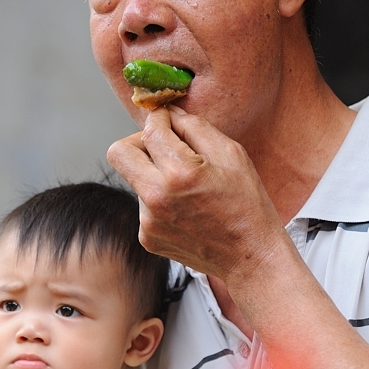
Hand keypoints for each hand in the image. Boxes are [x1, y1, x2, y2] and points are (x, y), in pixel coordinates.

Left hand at [106, 106, 287, 284]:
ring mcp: (148, 221)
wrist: (249, 256)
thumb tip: (169, 112)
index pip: (150, 130)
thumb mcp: (231, 154)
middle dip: (138, 142)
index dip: (160, 118)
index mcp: (179, 173)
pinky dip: (159, 199)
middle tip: (162, 147)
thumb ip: (194, 127)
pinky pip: (143, 205)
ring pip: (134, 179)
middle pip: (118, 152)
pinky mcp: (147, 238)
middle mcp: (156, 198)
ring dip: (154, 174)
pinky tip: (186, 209)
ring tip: (188, 188)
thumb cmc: (246, 203)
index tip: (168, 119)